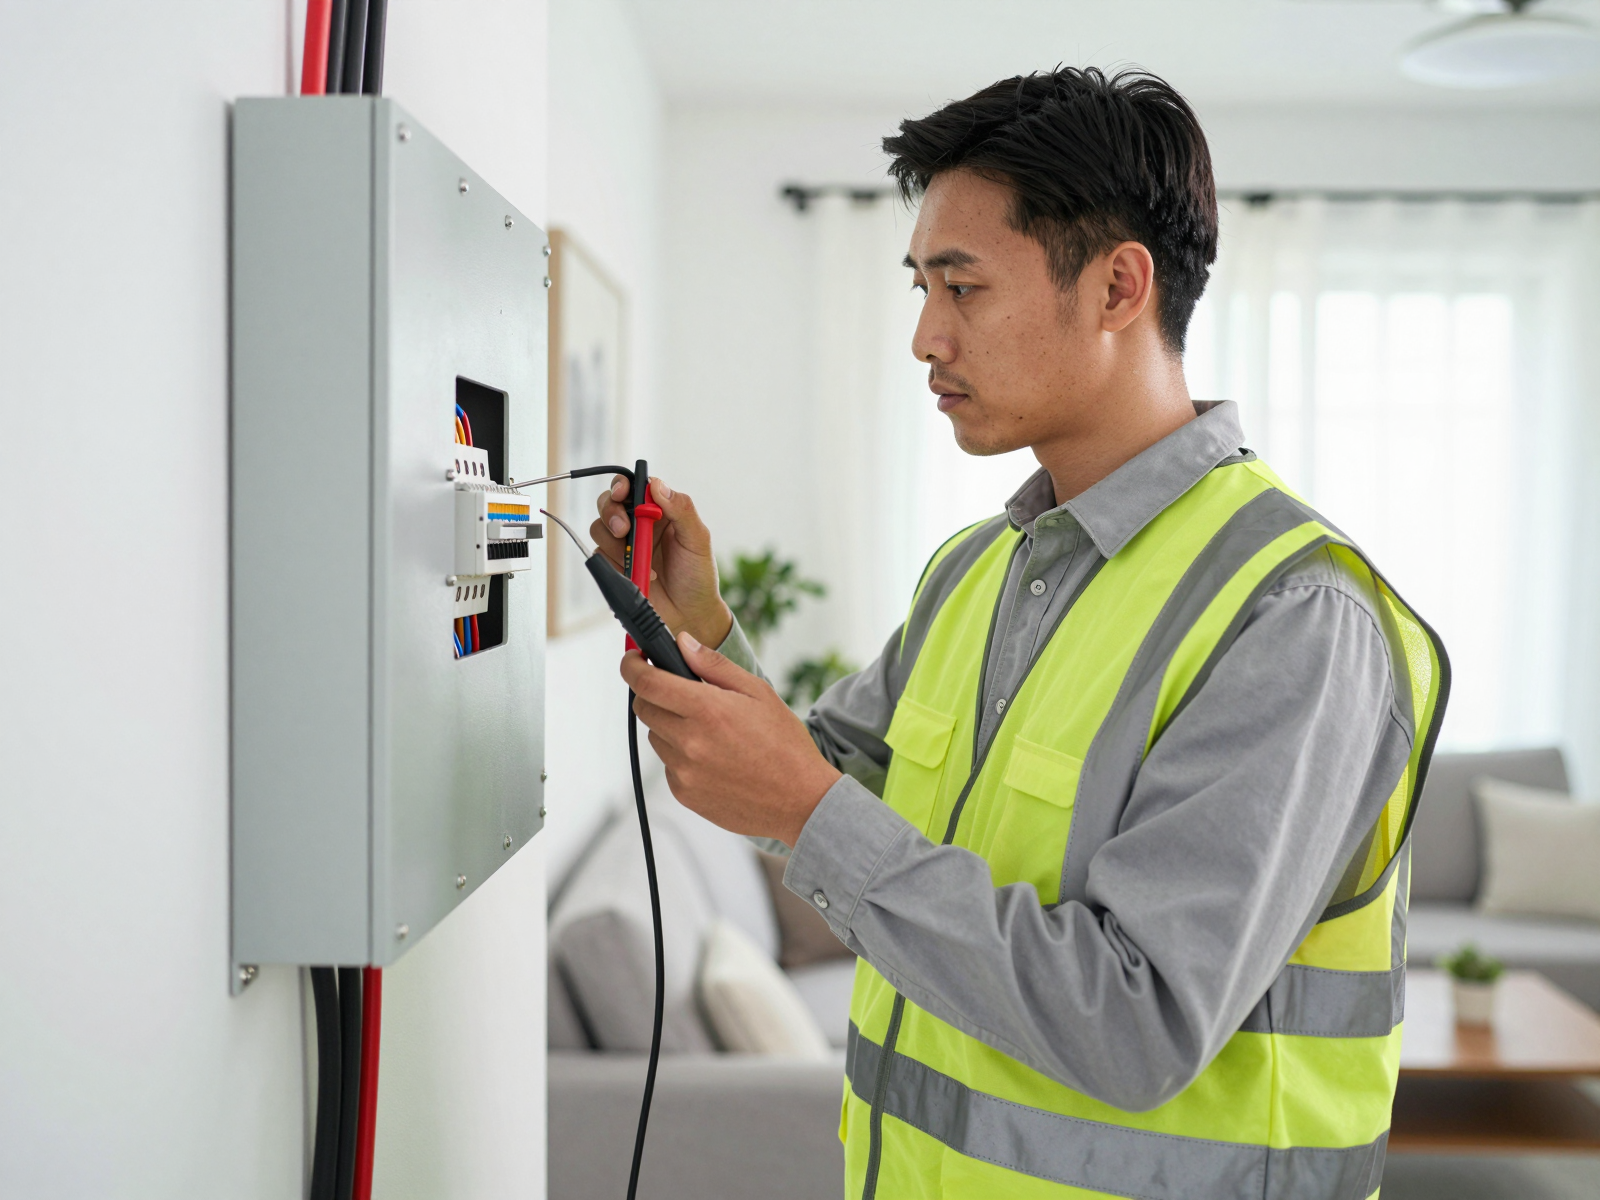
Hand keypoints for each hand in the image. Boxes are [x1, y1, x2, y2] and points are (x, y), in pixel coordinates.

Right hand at [592, 476, 732, 648]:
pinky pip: (598, 555)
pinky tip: (640, 575)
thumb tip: (657, 485)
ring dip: (615, 543)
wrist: (689, 615)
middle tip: (623, 530)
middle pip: (609, 503)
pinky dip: (615, 564)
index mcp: (660, 510)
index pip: (635, 486)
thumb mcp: (698, 540)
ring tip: (641, 560)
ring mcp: (624, 545)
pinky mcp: (614, 565)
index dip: (622, 485)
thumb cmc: (697, 576)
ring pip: (599, 528)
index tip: (622, 493)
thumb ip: (682, 510)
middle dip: (611, 513)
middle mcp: (639, 524)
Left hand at [622, 633, 841, 847]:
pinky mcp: (684, 794)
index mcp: (707, 710)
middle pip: (645, 708)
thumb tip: (683, 643)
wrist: (800, 802)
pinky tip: (714, 758)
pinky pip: (669, 765)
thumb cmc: (785, 745)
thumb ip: (715, 666)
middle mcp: (689, 741)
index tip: (633, 660)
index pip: (647, 683)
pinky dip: (681, 756)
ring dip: (670, 727)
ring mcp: (684, 771)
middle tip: (683, 695)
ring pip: (656, 737)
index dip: (632, 666)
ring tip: (709, 732)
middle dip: (655, 695)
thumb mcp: (758, 693)